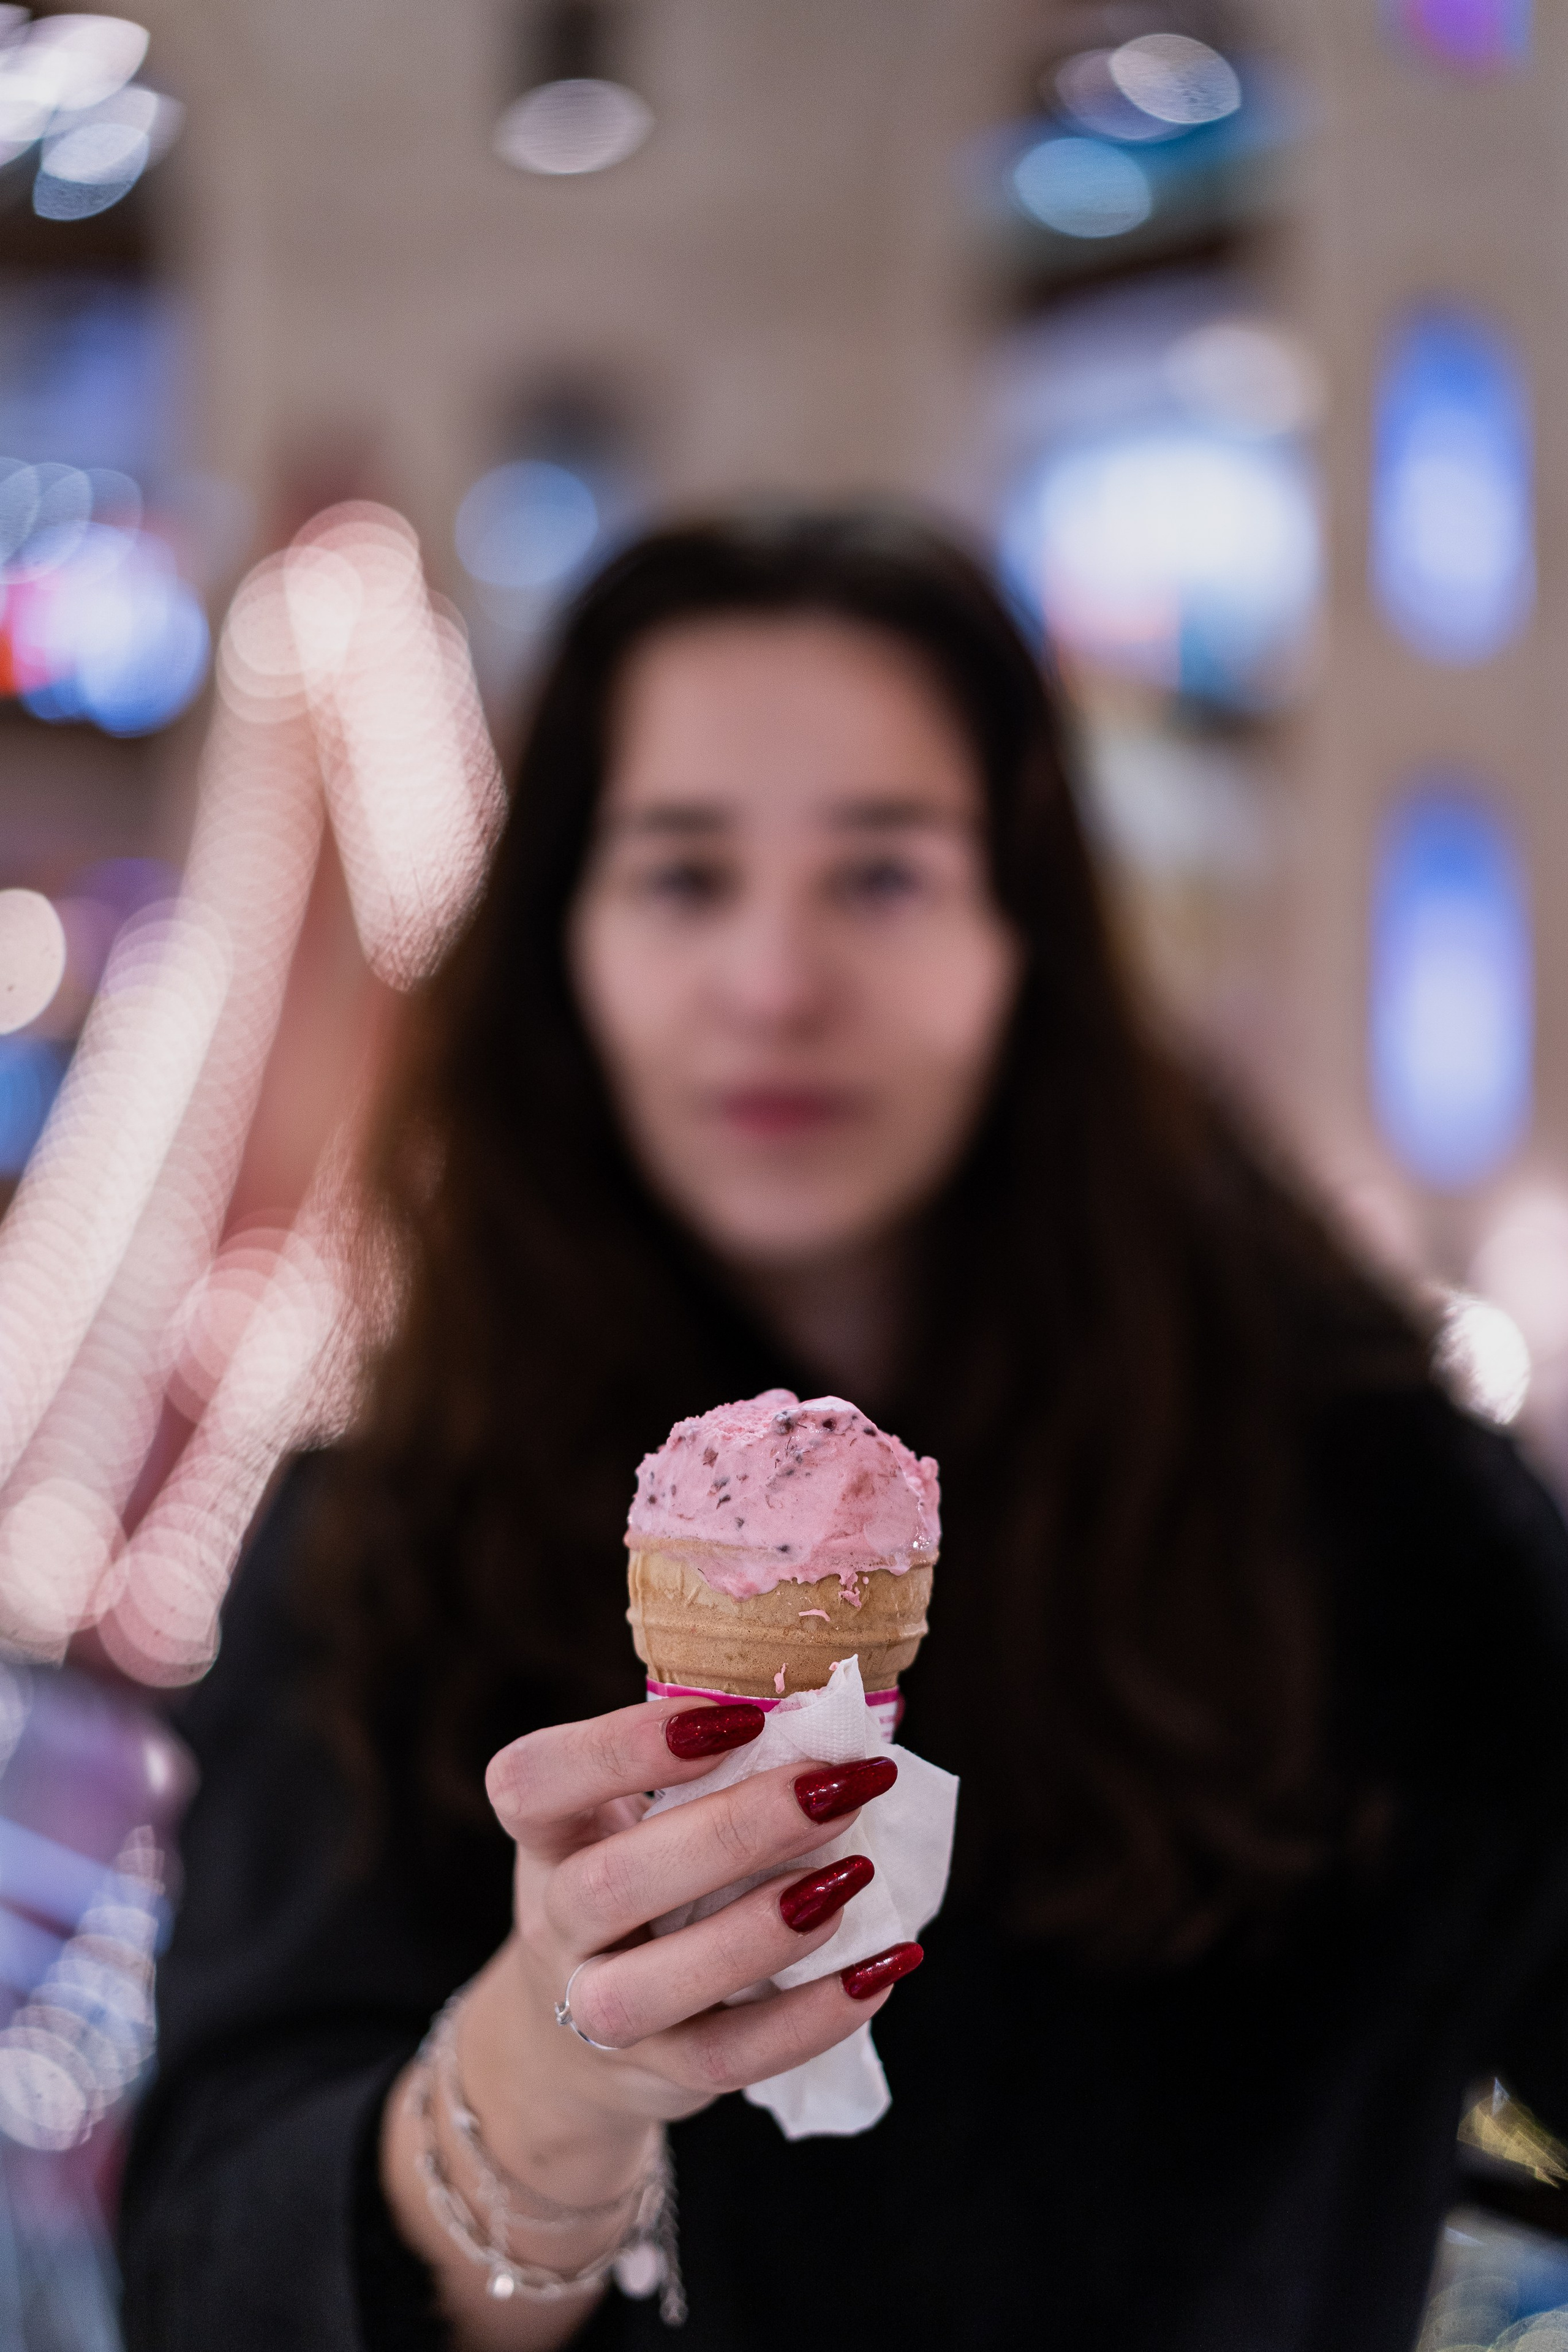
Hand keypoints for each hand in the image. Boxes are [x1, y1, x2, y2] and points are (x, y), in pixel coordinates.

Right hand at [381, 1696, 913, 2347]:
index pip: (532, 1782)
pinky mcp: (660, 2077)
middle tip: (834, 1788)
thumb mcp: (638, 1823)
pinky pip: (729, 2060)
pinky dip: (811, 2018)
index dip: (620, 1746)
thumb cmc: (643, 1887)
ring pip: (647, 1989)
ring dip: (758, 1932)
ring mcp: (594, 2015)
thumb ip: (709, 1776)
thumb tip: (833, 1723)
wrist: (572, 2045)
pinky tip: (882, 1967)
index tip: (738, 1718)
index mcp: (548, 1837)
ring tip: (855, 1876)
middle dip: (731, 1832)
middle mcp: (555, 1926)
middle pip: (606, 1885)